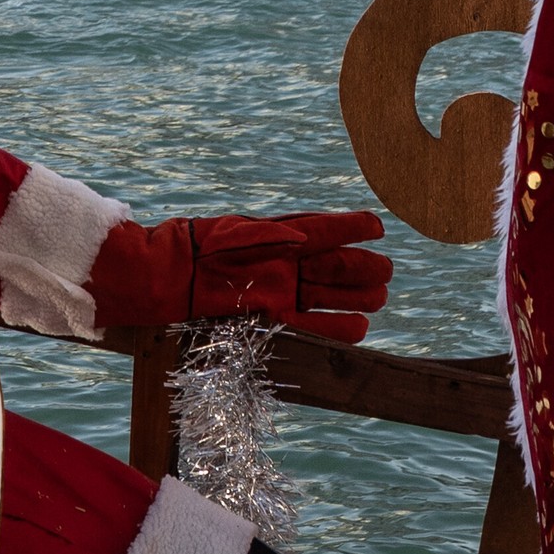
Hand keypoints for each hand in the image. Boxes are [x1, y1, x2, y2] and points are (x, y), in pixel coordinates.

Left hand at [85, 211, 391, 339]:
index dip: (353, 227)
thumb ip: (272, 235)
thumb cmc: (202, 247)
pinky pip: (313, 324)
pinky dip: (337, 328)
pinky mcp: (274, 318)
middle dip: (362, 269)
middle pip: (336, 266)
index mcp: (283, 236)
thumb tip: (307, 236)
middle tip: (385, 272)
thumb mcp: (237, 234)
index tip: (379, 225)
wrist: (169, 279)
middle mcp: (288, 264)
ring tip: (379, 299)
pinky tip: (360, 327)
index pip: (326, 228)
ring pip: (331, 295)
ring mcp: (283, 291)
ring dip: (356, 299)